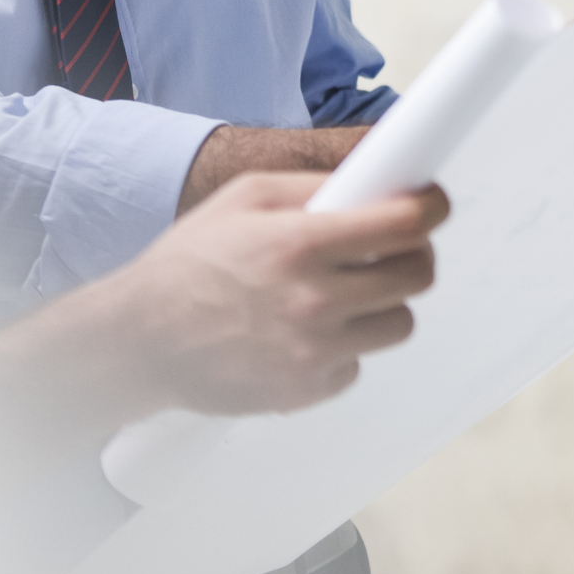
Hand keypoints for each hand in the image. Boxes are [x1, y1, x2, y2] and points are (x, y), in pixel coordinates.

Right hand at [103, 172, 448, 415]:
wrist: (141, 339)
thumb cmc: (186, 265)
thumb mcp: (242, 199)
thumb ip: (310, 187)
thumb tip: (368, 183)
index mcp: (299, 243)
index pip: (403, 224)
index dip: (429, 207)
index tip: (433, 204)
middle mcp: (313, 300)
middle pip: (416, 276)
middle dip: (412, 255)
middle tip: (391, 249)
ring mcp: (314, 351)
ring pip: (399, 324)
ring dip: (380, 304)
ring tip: (340, 293)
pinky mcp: (309, 390)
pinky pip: (358, 364)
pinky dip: (343, 347)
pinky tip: (304, 331)